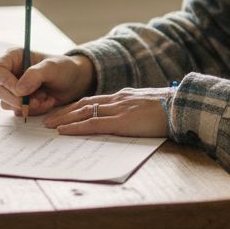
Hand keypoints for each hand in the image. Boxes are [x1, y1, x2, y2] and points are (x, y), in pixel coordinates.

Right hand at [0, 49, 94, 115]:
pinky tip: (46, 101)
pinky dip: (34, 110)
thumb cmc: (64, 68)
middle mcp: (10, 72)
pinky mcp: (20, 100)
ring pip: (7, 103)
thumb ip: (35, 75)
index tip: (21, 91)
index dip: (5, 83)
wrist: (75, 82)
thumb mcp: (52, 67)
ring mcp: (14, 88)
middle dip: (19, 99)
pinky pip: (19, 111)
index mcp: (13, 57)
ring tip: (46, 98)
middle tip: (37, 99)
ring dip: (28, 105)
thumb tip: (19, 90)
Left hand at [42, 87, 171, 137]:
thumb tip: (126, 120)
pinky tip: (63, 131)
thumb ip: (134, 111)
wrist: (181, 107)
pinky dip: (75, 127)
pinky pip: (92, 124)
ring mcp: (118, 110)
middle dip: (63, 111)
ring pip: (83, 112)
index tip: (62, 112)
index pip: (92, 100)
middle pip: (83, 104)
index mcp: (123, 97)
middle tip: (47, 118)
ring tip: (49, 126)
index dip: (75, 106)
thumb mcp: (147, 107)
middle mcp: (116, 100)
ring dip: (63, 119)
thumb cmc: (169, 110)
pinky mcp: (121, 121)